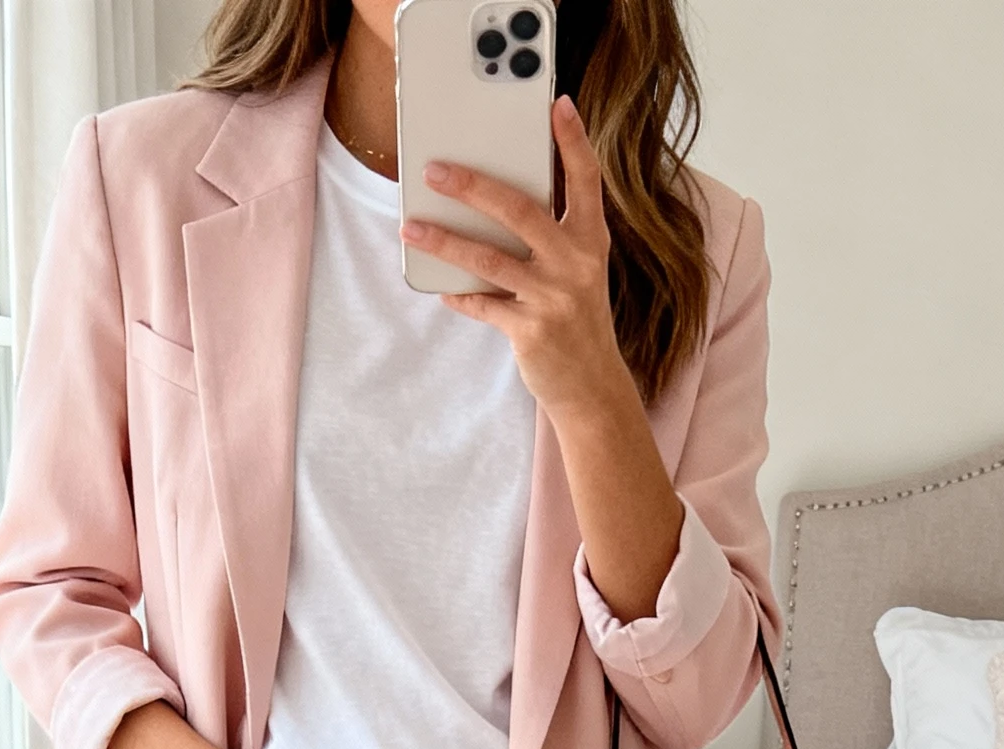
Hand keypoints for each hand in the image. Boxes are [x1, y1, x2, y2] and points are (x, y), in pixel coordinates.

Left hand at [400, 94, 684, 622]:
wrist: (592, 389)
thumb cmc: (577, 322)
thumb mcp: (577, 273)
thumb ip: (550, 237)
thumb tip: (492, 205)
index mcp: (591, 241)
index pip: (585, 179)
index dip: (573, 141)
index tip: (558, 104)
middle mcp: (576, 264)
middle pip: (521, 209)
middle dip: (475, 185)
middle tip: (436, 170)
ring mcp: (554, 298)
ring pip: (488, 258)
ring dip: (444, 241)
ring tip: (411, 226)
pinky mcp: (530, 331)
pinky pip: (483, 305)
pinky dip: (459, 297)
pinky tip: (439, 289)